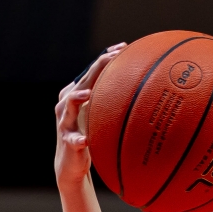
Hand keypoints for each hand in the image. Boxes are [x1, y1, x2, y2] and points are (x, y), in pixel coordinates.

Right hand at [54, 44, 126, 187]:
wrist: (72, 163)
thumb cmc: (90, 135)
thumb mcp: (103, 116)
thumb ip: (116, 103)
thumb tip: (147, 92)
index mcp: (77, 93)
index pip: (92, 70)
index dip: (106, 57)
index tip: (124, 47)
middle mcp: (67, 103)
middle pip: (83, 80)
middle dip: (97, 68)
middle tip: (113, 58)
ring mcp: (65, 121)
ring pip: (69, 105)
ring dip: (77, 99)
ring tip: (87, 94)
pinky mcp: (67, 140)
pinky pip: (72, 139)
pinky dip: (78, 139)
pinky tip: (85, 140)